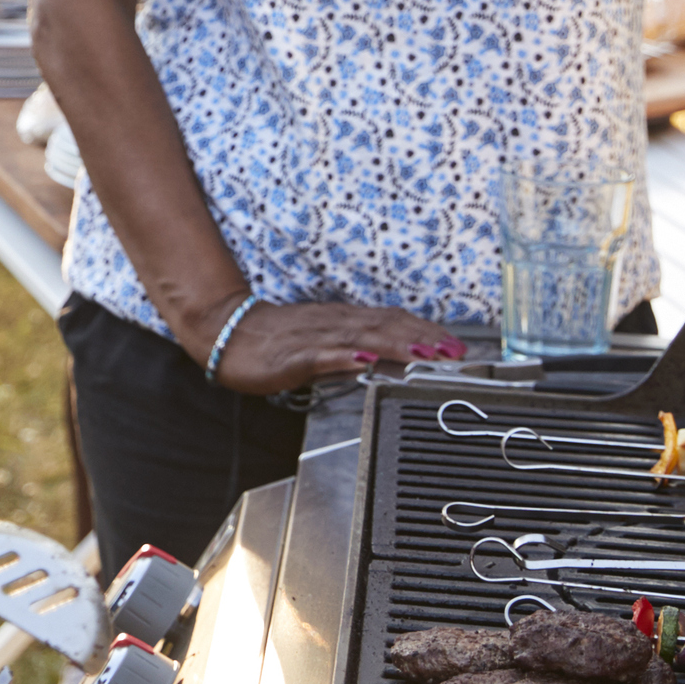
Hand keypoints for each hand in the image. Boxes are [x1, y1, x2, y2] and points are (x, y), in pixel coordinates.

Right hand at [201, 297, 467, 397]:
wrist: (227, 332)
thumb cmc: (276, 340)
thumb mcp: (324, 341)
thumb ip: (358, 345)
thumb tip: (394, 354)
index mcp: (344, 322)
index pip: (393, 322)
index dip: (427, 332)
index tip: (457, 346)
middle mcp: (335, 324)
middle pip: (386, 328)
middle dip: (423, 340)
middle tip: (454, 353)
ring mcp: (315, 338)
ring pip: (362, 338)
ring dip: (397, 345)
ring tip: (426, 354)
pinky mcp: (293, 355)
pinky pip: (321, 355)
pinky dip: (345, 357)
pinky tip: (364, 361)